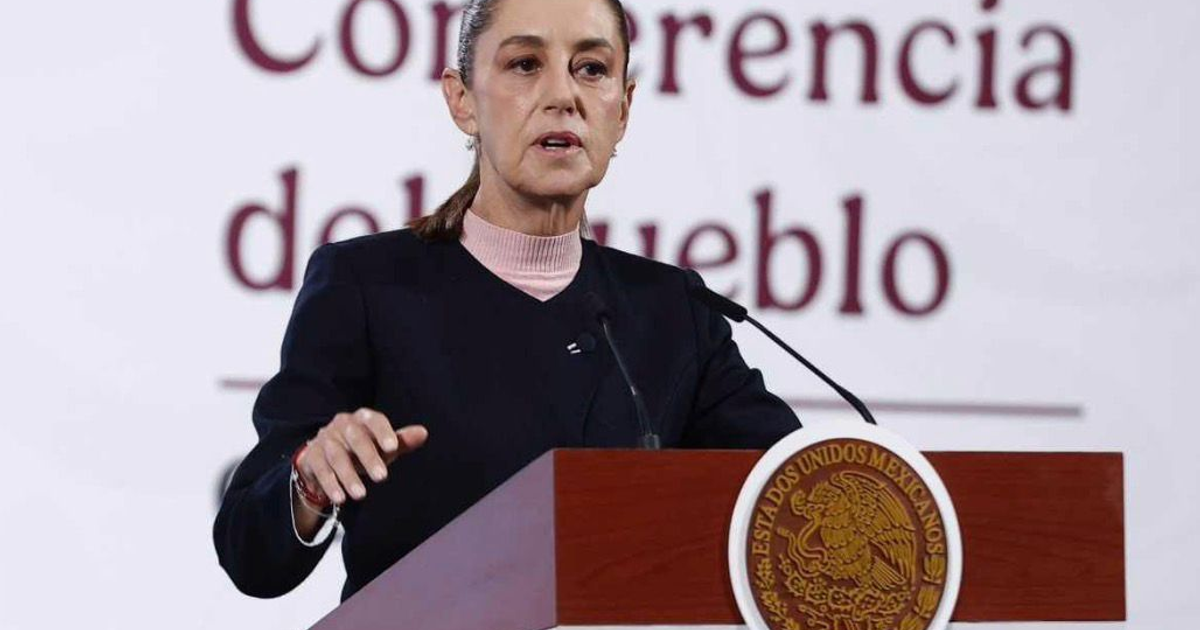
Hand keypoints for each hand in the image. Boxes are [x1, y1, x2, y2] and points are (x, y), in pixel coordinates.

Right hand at [296, 408, 427, 504]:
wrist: (324, 458)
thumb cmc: (361, 449)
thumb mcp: (382, 446)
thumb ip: (401, 441)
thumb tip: (424, 433)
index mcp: (362, 418)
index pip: (374, 420)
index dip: (383, 432)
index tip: (393, 447)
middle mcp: (342, 425)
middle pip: (355, 438)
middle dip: (368, 457)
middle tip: (382, 477)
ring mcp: (324, 439)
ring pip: (336, 456)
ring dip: (348, 476)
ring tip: (361, 495)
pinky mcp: (310, 456)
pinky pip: (321, 470)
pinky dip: (330, 485)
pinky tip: (340, 499)